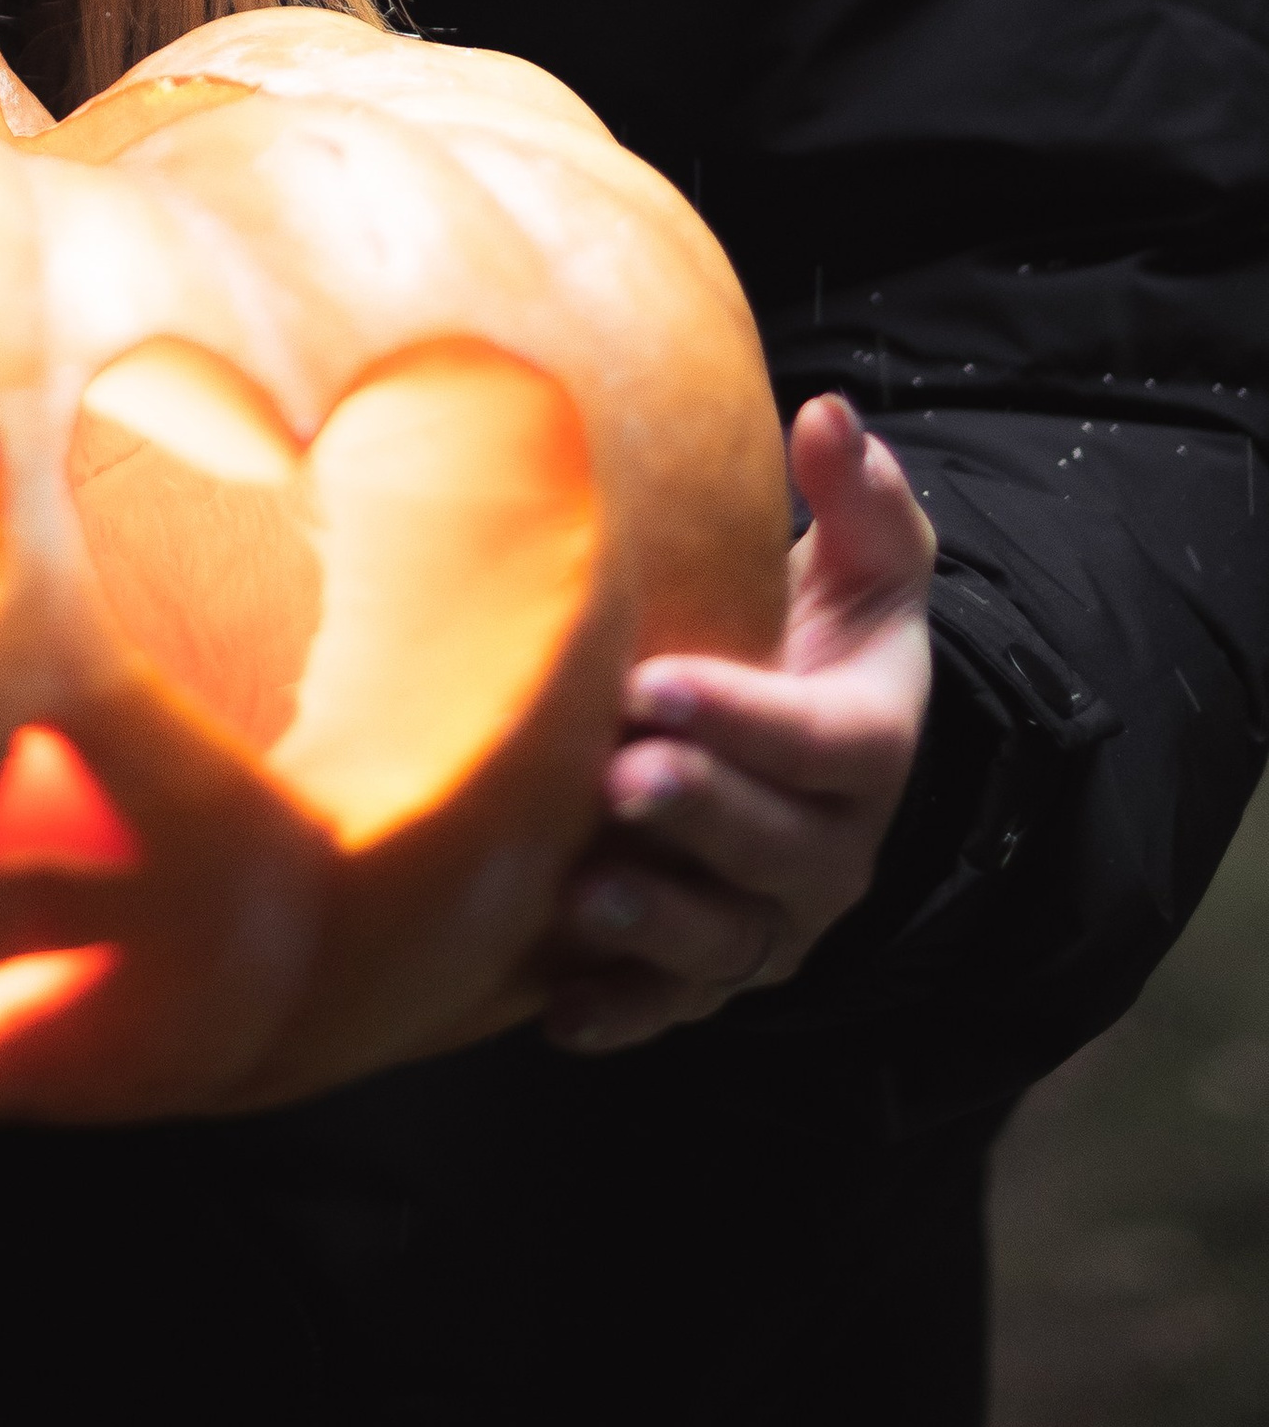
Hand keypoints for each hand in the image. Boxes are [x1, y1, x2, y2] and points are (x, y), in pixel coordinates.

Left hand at [543, 390, 935, 1053]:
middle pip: (778, 849)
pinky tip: (558, 1010)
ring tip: (584, 889)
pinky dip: (618, 1013)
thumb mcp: (862, 566)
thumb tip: (830, 414)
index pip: (829, 744)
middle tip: (620, 778)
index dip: (748, 720)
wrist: (805, 741)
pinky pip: (668, 1007)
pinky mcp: (705, 972)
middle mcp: (830, 850)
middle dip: (699, 815)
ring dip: (655, 924)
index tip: (656, 681)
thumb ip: (857, 496)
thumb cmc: (818, 634)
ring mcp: (768, 920)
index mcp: (870, 746)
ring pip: (725, 941)